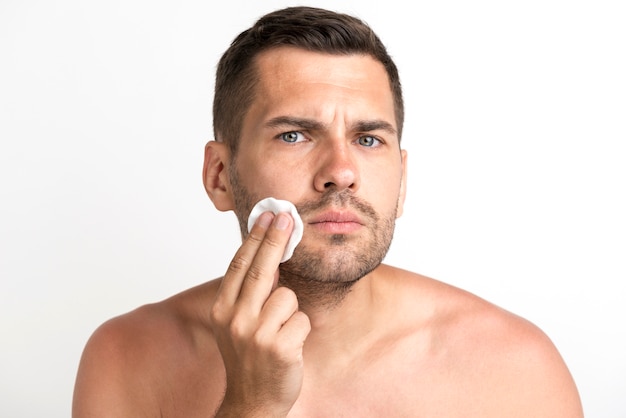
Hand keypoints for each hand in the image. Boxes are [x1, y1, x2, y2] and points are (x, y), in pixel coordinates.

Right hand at [210, 211, 310, 416]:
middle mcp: (235, 319)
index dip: (256, 237)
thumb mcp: (236, 323)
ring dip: (290, 312)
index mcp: (222, 310)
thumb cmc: (248, 357)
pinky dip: (300, 330)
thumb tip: (268, 254)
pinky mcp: (279, 347)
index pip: (240, 264)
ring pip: (288, 297)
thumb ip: (247, 293)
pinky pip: (301, 320)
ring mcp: (256, 334)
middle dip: (276, 239)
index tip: (268, 215)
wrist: (252, 401)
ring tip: (280, 333)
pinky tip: (288, 346)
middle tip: (288, 216)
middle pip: (261, 269)